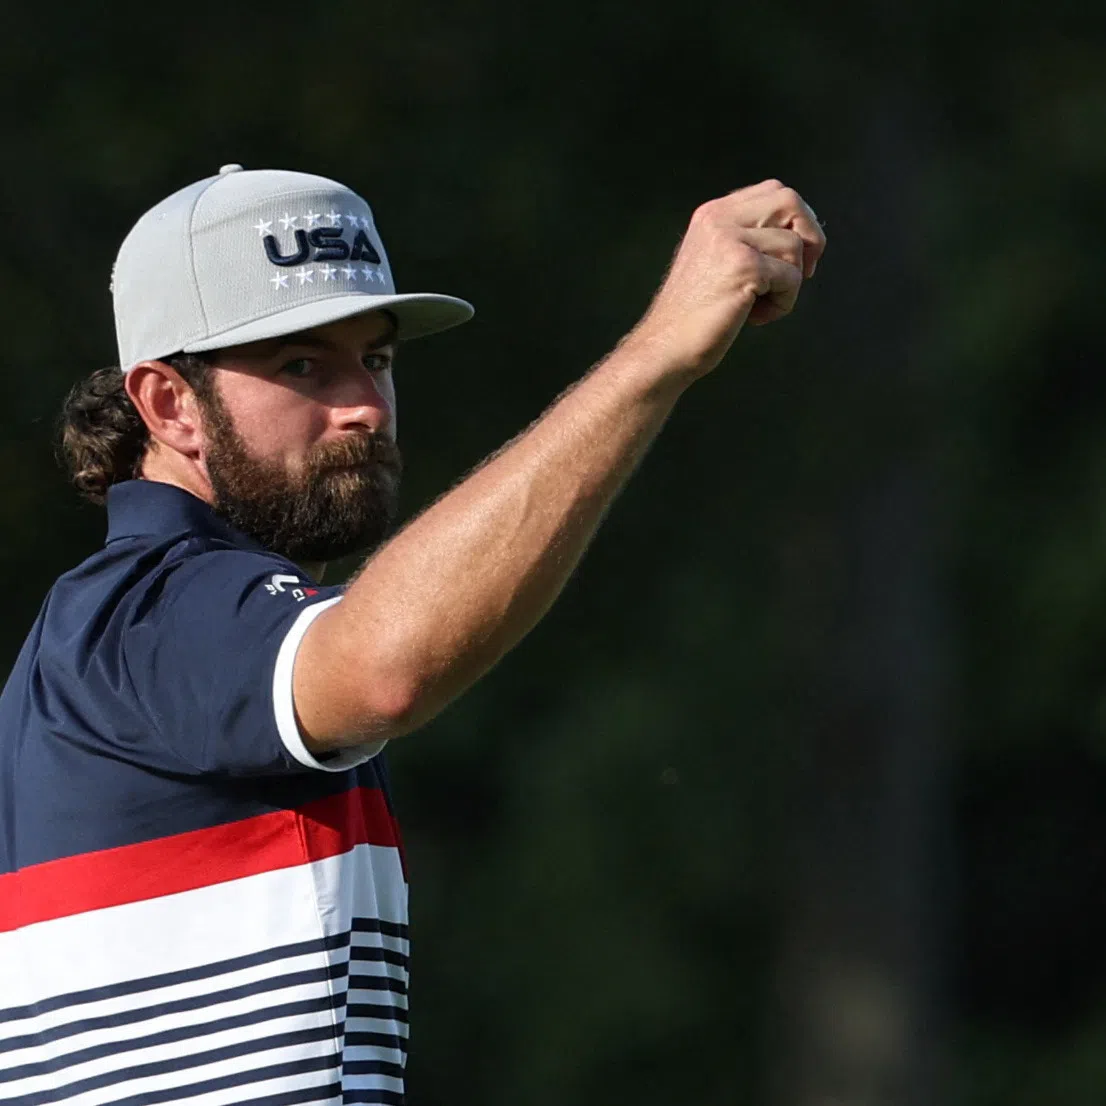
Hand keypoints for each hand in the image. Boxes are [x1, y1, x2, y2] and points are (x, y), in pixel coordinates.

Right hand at [630, 180, 825, 378]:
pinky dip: (783, 304)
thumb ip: (745, 240)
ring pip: (794, 245)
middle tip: (803, 274)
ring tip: (759, 305)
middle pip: (790, 201)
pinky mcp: (744, 266)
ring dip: (789, 283)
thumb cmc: (694, 316)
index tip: (795, 257)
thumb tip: (801, 235)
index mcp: (712, 214)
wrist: (666, 347)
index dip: (797, 220)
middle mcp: (719, 218)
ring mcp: (730, 239)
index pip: (774, 192)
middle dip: (810, 238)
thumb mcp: (715, 262)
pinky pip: (792, 278)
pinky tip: (755, 318)